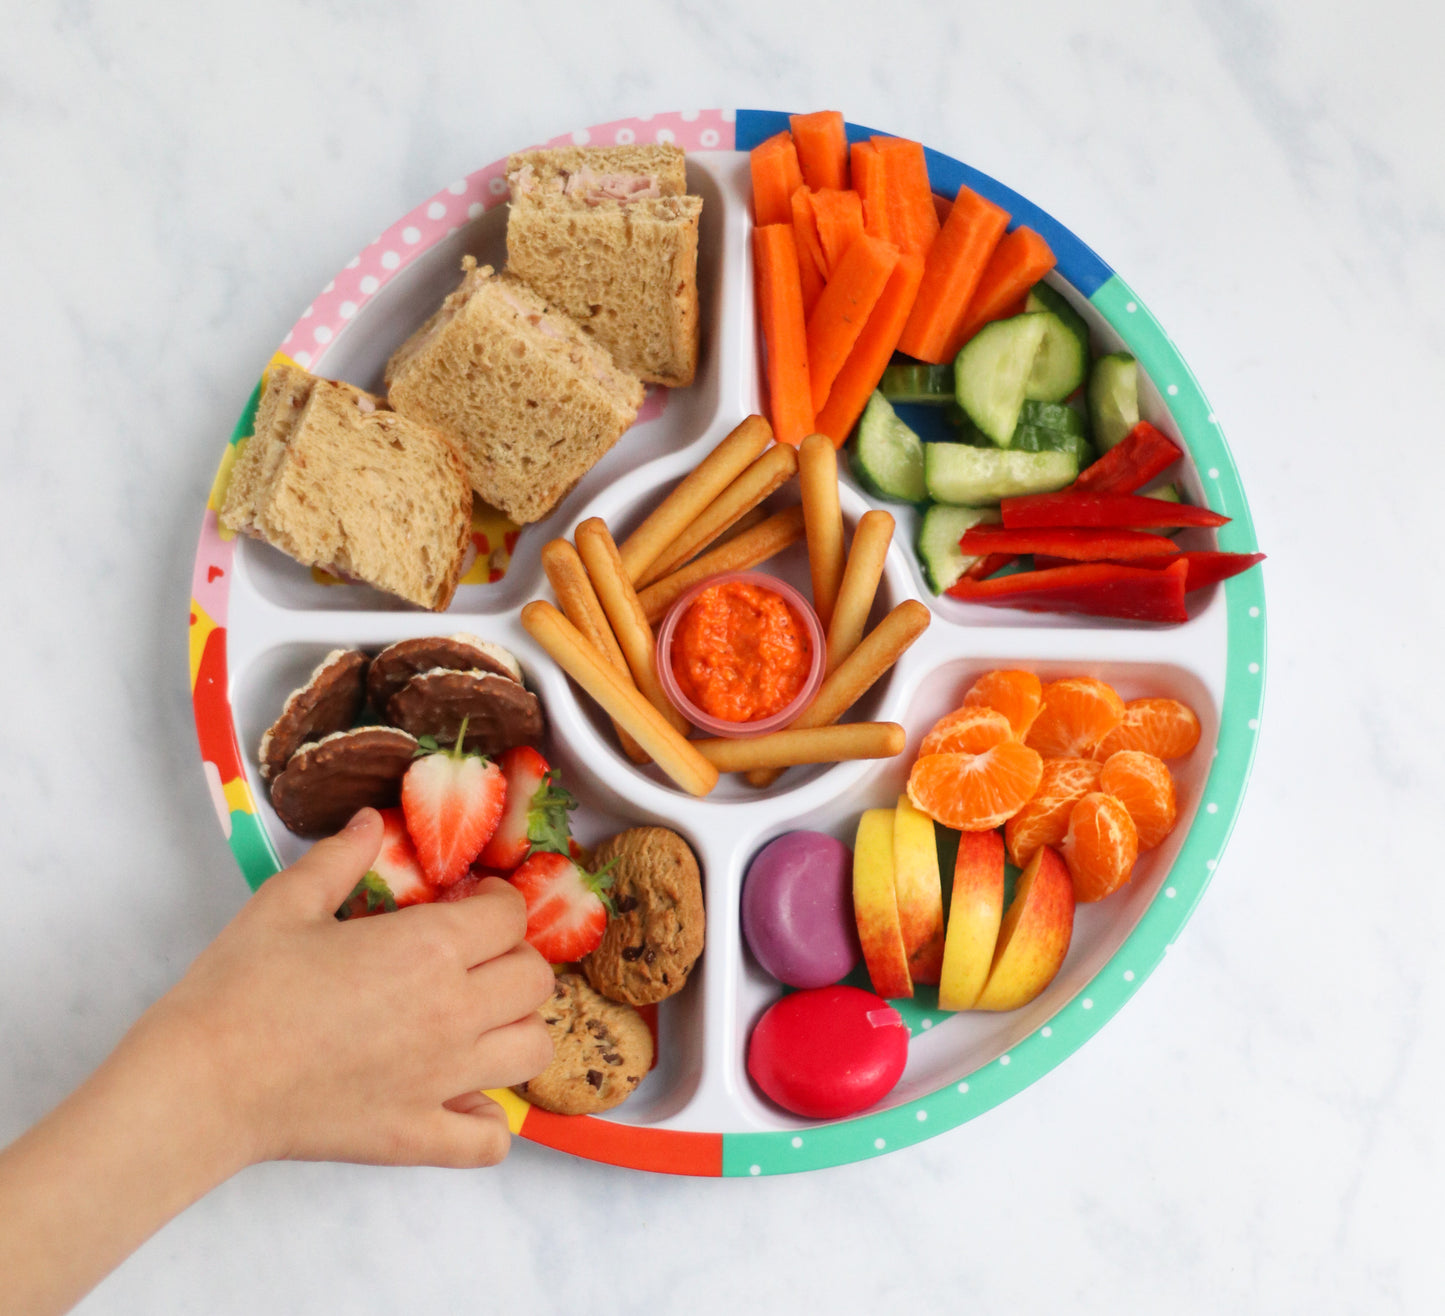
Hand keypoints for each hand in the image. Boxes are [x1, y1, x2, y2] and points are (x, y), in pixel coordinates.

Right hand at [124, 808, 555, 1168]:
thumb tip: (370, 823)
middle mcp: (453, 1013)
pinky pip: (491, 1139)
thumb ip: (341, 856)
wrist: (199, 1084)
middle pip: (536, 980)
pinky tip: (460, 1096)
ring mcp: (442, 1082)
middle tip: (475, 957)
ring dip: (517, 1028)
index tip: (470, 905)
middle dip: (514, 958)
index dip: (497, 904)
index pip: (511, 917)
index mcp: (429, 949)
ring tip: (478, 1020)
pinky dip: (489, 1120)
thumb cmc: (239, 990)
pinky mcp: (418, 1136)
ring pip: (533, 1050)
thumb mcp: (287, 901)